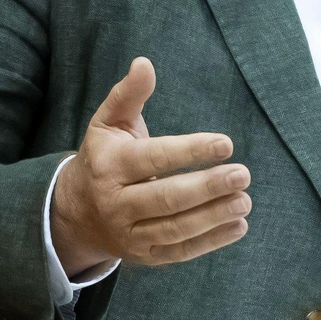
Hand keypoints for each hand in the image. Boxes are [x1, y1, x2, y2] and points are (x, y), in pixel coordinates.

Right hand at [50, 57, 249, 276]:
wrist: (76, 213)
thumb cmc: (103, 158)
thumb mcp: (108, 123)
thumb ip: (128, 94)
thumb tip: (144, 62)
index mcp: (111, 166)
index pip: (153, 158)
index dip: (190, 151)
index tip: (226, 143)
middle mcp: (117, 203)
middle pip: (166, 198)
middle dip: (207, 188)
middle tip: (242, 175)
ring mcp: (129, 234)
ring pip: (174, 230)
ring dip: (213, 217)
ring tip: (244, 201)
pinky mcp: (144, 256)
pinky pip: (178, 253)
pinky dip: (210, 243)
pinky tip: (238, 227)